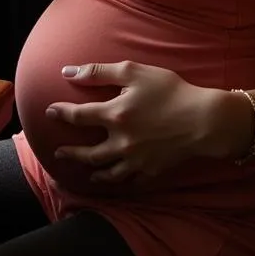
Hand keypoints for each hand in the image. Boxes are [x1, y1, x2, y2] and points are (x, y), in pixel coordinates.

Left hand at [46, 61, 227, 182]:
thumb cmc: (170, 90)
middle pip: (87, 153)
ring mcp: (136, 160)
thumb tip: (67, 73)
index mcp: (114, 115)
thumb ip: (99, 72)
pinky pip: (130, 182)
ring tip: (83, 170)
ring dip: (91, 171)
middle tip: (58, 151)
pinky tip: (114, 181)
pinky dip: (119, 183)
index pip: (78, 116)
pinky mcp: (151, 171)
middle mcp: (120, 142)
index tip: (50, 112)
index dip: (61, 113)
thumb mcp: (134, 72)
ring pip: (107, 172)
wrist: (204, 120)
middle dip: (70, 152)